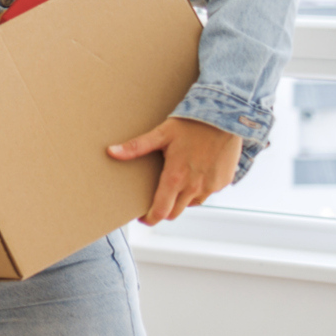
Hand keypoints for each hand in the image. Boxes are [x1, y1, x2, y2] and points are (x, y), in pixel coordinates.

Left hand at [109, 116, 240, 224]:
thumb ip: (136, 147)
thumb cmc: (191, 124)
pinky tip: (195, 174)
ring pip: (192, 204)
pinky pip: (207, 193)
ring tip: (176, 184)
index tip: (143, 218)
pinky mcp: (223, 182)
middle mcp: (194, 187)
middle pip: (175, 212)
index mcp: (175, 178)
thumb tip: (111, 151)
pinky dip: (199, 189)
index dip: (150, 218)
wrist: (224, 117)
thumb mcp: (161, 134)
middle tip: (156, 200)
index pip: (161, 211)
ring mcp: (211, 186)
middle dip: (164, 210)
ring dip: (182, 200)